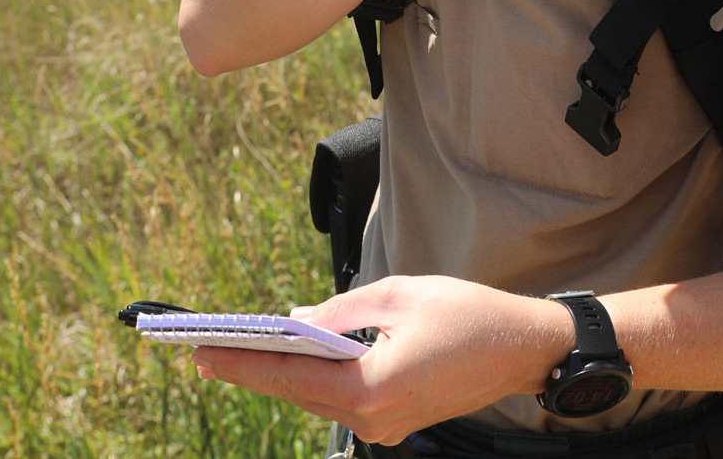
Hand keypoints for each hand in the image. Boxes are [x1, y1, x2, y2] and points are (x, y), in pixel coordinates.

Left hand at [190, 275, 570, 445]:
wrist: (523, 349)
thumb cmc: (468, 314)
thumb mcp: (398, 295)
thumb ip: (339, 311)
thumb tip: (295, 324)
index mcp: (372, 387)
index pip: (290, 377)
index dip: (242, 363)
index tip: (199, 352)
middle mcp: (374, 418)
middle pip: (299, 393)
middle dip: (255, 368)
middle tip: (206, 348)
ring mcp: (385, 428)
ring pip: (319, 399)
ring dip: (284, 374)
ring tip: (239, 351)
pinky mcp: (395, 423)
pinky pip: (343, 401)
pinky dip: (316, 380)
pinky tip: (293, 359)